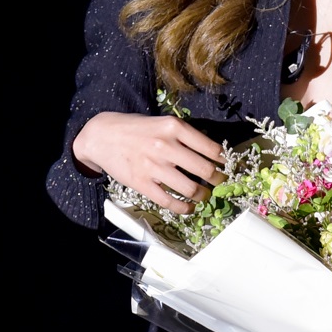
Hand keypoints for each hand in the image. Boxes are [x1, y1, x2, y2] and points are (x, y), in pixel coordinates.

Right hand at [72, 111, 224, 213]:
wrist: (102, 135)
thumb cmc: (137, 129)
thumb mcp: (163, 123)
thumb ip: (185, 136)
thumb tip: (213, 153)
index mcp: (174, 127)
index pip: (211, 148)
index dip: (226, 161)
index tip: (230, 167)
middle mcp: (166, 146)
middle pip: (205, 170)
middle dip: (218, 180)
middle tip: (221, 183)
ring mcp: (153, 166)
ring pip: (190, 189)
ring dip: (203, 196)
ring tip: (205, 195)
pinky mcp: (142, 183)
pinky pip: (169, 202)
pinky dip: (184, 208)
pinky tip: (189, 207)